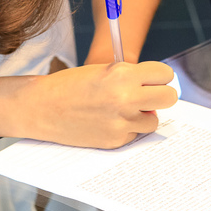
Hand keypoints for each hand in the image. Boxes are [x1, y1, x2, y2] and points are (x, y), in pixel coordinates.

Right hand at [22, 61, 176, 148]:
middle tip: (148, 96)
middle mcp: (126, 99)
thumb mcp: (104, 70)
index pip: (165, 74)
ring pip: (153, 121)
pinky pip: (134, 134)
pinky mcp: (115, 140)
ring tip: (121, 110)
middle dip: (160, 96)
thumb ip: (131, 76)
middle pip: (169, 98)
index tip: (153, 80)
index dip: (159, 76)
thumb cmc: (71, 85)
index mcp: (123, 75)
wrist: (41, 107)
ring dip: (143, 116)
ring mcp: (121, 122)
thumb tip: (157, 86)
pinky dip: (126, 129)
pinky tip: (107, 122)